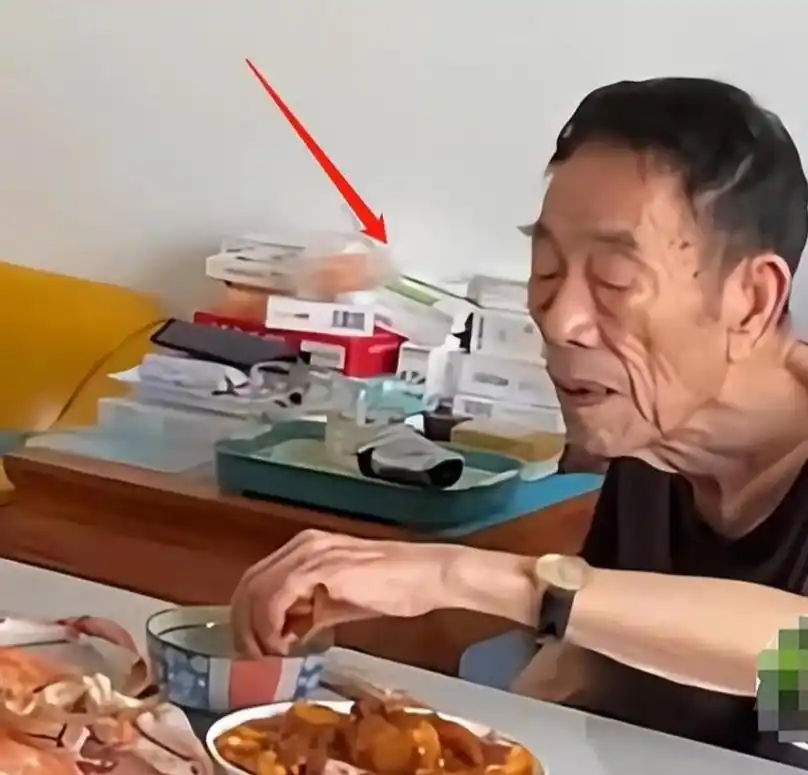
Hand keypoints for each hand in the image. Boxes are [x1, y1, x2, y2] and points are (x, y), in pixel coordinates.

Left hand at [231, 530, 464, 655]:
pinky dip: (272, 626)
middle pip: (247, 585)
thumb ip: (311, 614)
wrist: (426, 575)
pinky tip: (287, 645)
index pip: (256, 580)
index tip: (257, 650)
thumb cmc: (393, 588)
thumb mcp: (341, 603)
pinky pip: (275, 599)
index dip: (248, 618)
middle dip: (243, 628)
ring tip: (272, 657)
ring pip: (256, 592)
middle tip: (255, 659)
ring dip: (255, 631)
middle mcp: (301, 545)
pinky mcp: (319, 567)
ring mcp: (309, 553)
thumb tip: (288, 635)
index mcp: (304, 548)